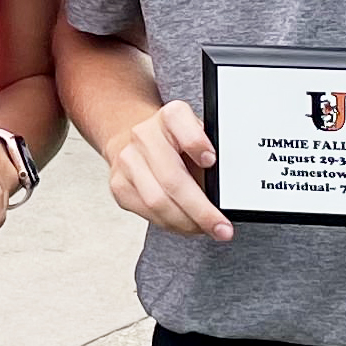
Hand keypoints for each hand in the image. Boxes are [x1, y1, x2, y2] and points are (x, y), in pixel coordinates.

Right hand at [103, 100, 232, 240]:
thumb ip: (212, 154)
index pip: (181, 125)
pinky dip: (170, 224)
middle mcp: (144, 135)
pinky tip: (184, 224)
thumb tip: (226, 191)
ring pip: (157, 201)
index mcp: (171, 116)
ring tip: (205, 229)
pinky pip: (147, 212)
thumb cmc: (177, 143)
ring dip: (185, 223)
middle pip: (172, 178)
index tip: (211, 161)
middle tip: (221, 228)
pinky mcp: (119, 185)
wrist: (139, 141)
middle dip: (200, 210)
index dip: (197, 144)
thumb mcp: (199, 136)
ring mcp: (128, 160)